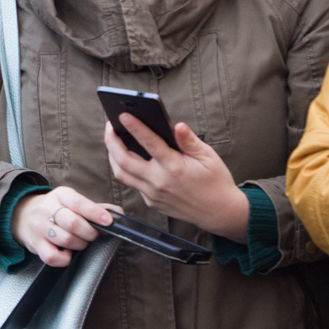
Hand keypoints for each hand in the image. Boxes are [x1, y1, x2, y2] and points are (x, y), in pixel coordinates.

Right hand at [13, 187, 116, 266]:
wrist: (23, 214)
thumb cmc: (56, 209)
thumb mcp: (71, 201)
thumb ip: (94, 207)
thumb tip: (119, 213)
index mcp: (61, 195)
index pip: (79, 203)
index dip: (95, 213)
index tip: (108, 221)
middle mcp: (48, 209)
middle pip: (73, 223)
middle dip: (89, 232)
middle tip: (93, 234)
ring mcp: (40, 227)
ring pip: (65, 240)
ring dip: (79, 244)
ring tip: (80, 242)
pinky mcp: (36, 244)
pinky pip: (52, 257)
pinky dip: (64, 259)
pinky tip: (67, 253)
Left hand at [104, 116, 250, 241]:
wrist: (220, 212)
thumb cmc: (215, 182)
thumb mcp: (208, 157)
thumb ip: (189, 141)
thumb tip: (177, 126)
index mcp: (174, 168)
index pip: (149, 143)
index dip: (135, 127)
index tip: (122, 115)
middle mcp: (159, 182)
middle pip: (124, 160)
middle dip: (111, 141)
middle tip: (109, 126)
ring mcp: (153, 194)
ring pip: (122, 174)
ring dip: (113, 156)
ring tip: (113, 140)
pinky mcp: (151, 202)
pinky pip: (132, 184)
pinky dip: (126, 170)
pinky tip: (127, 158)